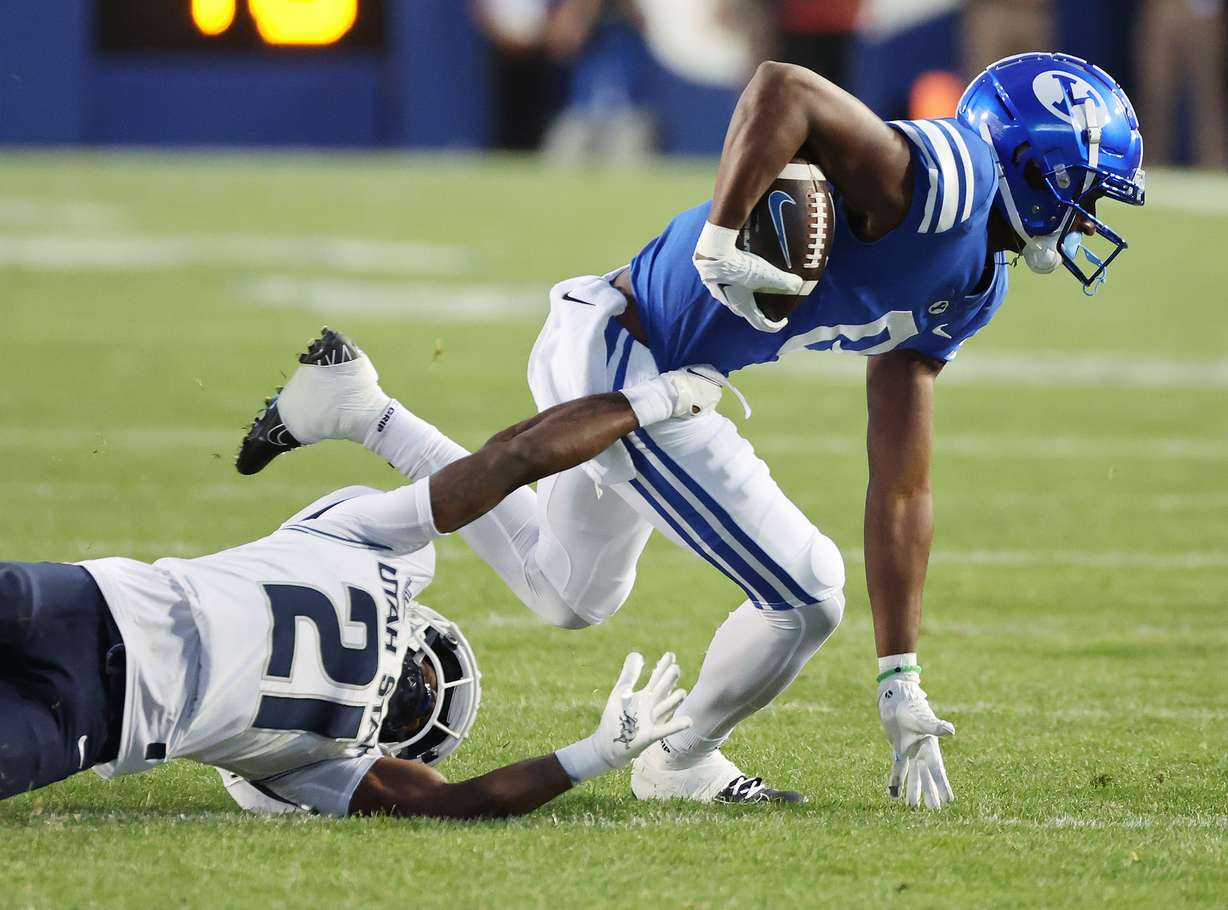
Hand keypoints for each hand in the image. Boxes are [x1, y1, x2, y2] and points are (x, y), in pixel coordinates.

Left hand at [590, 652, 690, 768]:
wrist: (607, 745)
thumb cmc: (615, 719)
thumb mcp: (620, 692)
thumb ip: (629, 674)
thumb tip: (637, 654)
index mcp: (646, 696)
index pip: (657, 678)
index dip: (662, 667)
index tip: (670, 655)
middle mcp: (652, 707)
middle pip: (662, 690)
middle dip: (668, 681)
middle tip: (675, 669)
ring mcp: (652, 721)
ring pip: (665, 709)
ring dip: (673, 702)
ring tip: (682, 692)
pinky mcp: (649, 736)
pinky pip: (664, 730)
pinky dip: (676, 725)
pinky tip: (689, 721)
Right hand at [693, 221, 800, 332]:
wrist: (713, 252)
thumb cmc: (740, 267)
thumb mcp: (766, 273)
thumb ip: (784, 280)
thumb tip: (797, 283)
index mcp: (743, 306)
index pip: (760, 323)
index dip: (774, 325)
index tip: (783, 321)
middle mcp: (729, 301)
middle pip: (746, 311)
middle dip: (759, 309)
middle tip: (769, 301)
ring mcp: (718, 290)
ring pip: (733, 297)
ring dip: (745, 295)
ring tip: (753, 284)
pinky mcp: (712, 277)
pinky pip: (725, 284)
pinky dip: (734, 282)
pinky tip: (737, 271)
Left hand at [877, 675, 954, 808]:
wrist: (897, 698)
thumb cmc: (911, 707)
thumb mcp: (923, 719)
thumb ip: (935, 726)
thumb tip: (951, 731)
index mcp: (930, 747)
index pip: (937, 771)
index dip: (943, 786)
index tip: (949, 801)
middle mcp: (922, 752)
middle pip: (926, 777)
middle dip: (929, 793)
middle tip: (932, 810)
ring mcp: (910, 752)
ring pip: (913, 776)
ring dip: (913, 790)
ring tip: (912, 807)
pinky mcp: (898, 749)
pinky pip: (898, 768)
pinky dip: (896, 780)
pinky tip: (893, 794)